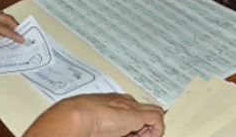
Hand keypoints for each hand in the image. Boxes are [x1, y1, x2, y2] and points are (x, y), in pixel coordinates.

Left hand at [0, 9, 23, 57]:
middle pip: (4, 18)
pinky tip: (3, 31)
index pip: (0, 27)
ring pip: (1, 17)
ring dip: (9, 24)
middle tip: (24, 35)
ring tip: (17, 34)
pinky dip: (3, 24)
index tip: (21, 39)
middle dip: (15, 26)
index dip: (12, 34)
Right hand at [25, 93, 163, 136]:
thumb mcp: (98, 125)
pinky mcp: (137, 115)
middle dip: (144, 127)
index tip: (130, 135)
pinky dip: (157, 131)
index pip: (132, 110)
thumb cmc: (79, 120)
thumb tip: (112, 131)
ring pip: (153, 113)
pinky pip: (157, 120)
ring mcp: (131, 108)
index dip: (135, 125)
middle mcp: (124, 102)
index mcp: (113, 102)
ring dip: (151, 129)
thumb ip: (107, 127)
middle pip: (144, 111)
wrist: (77, 115)